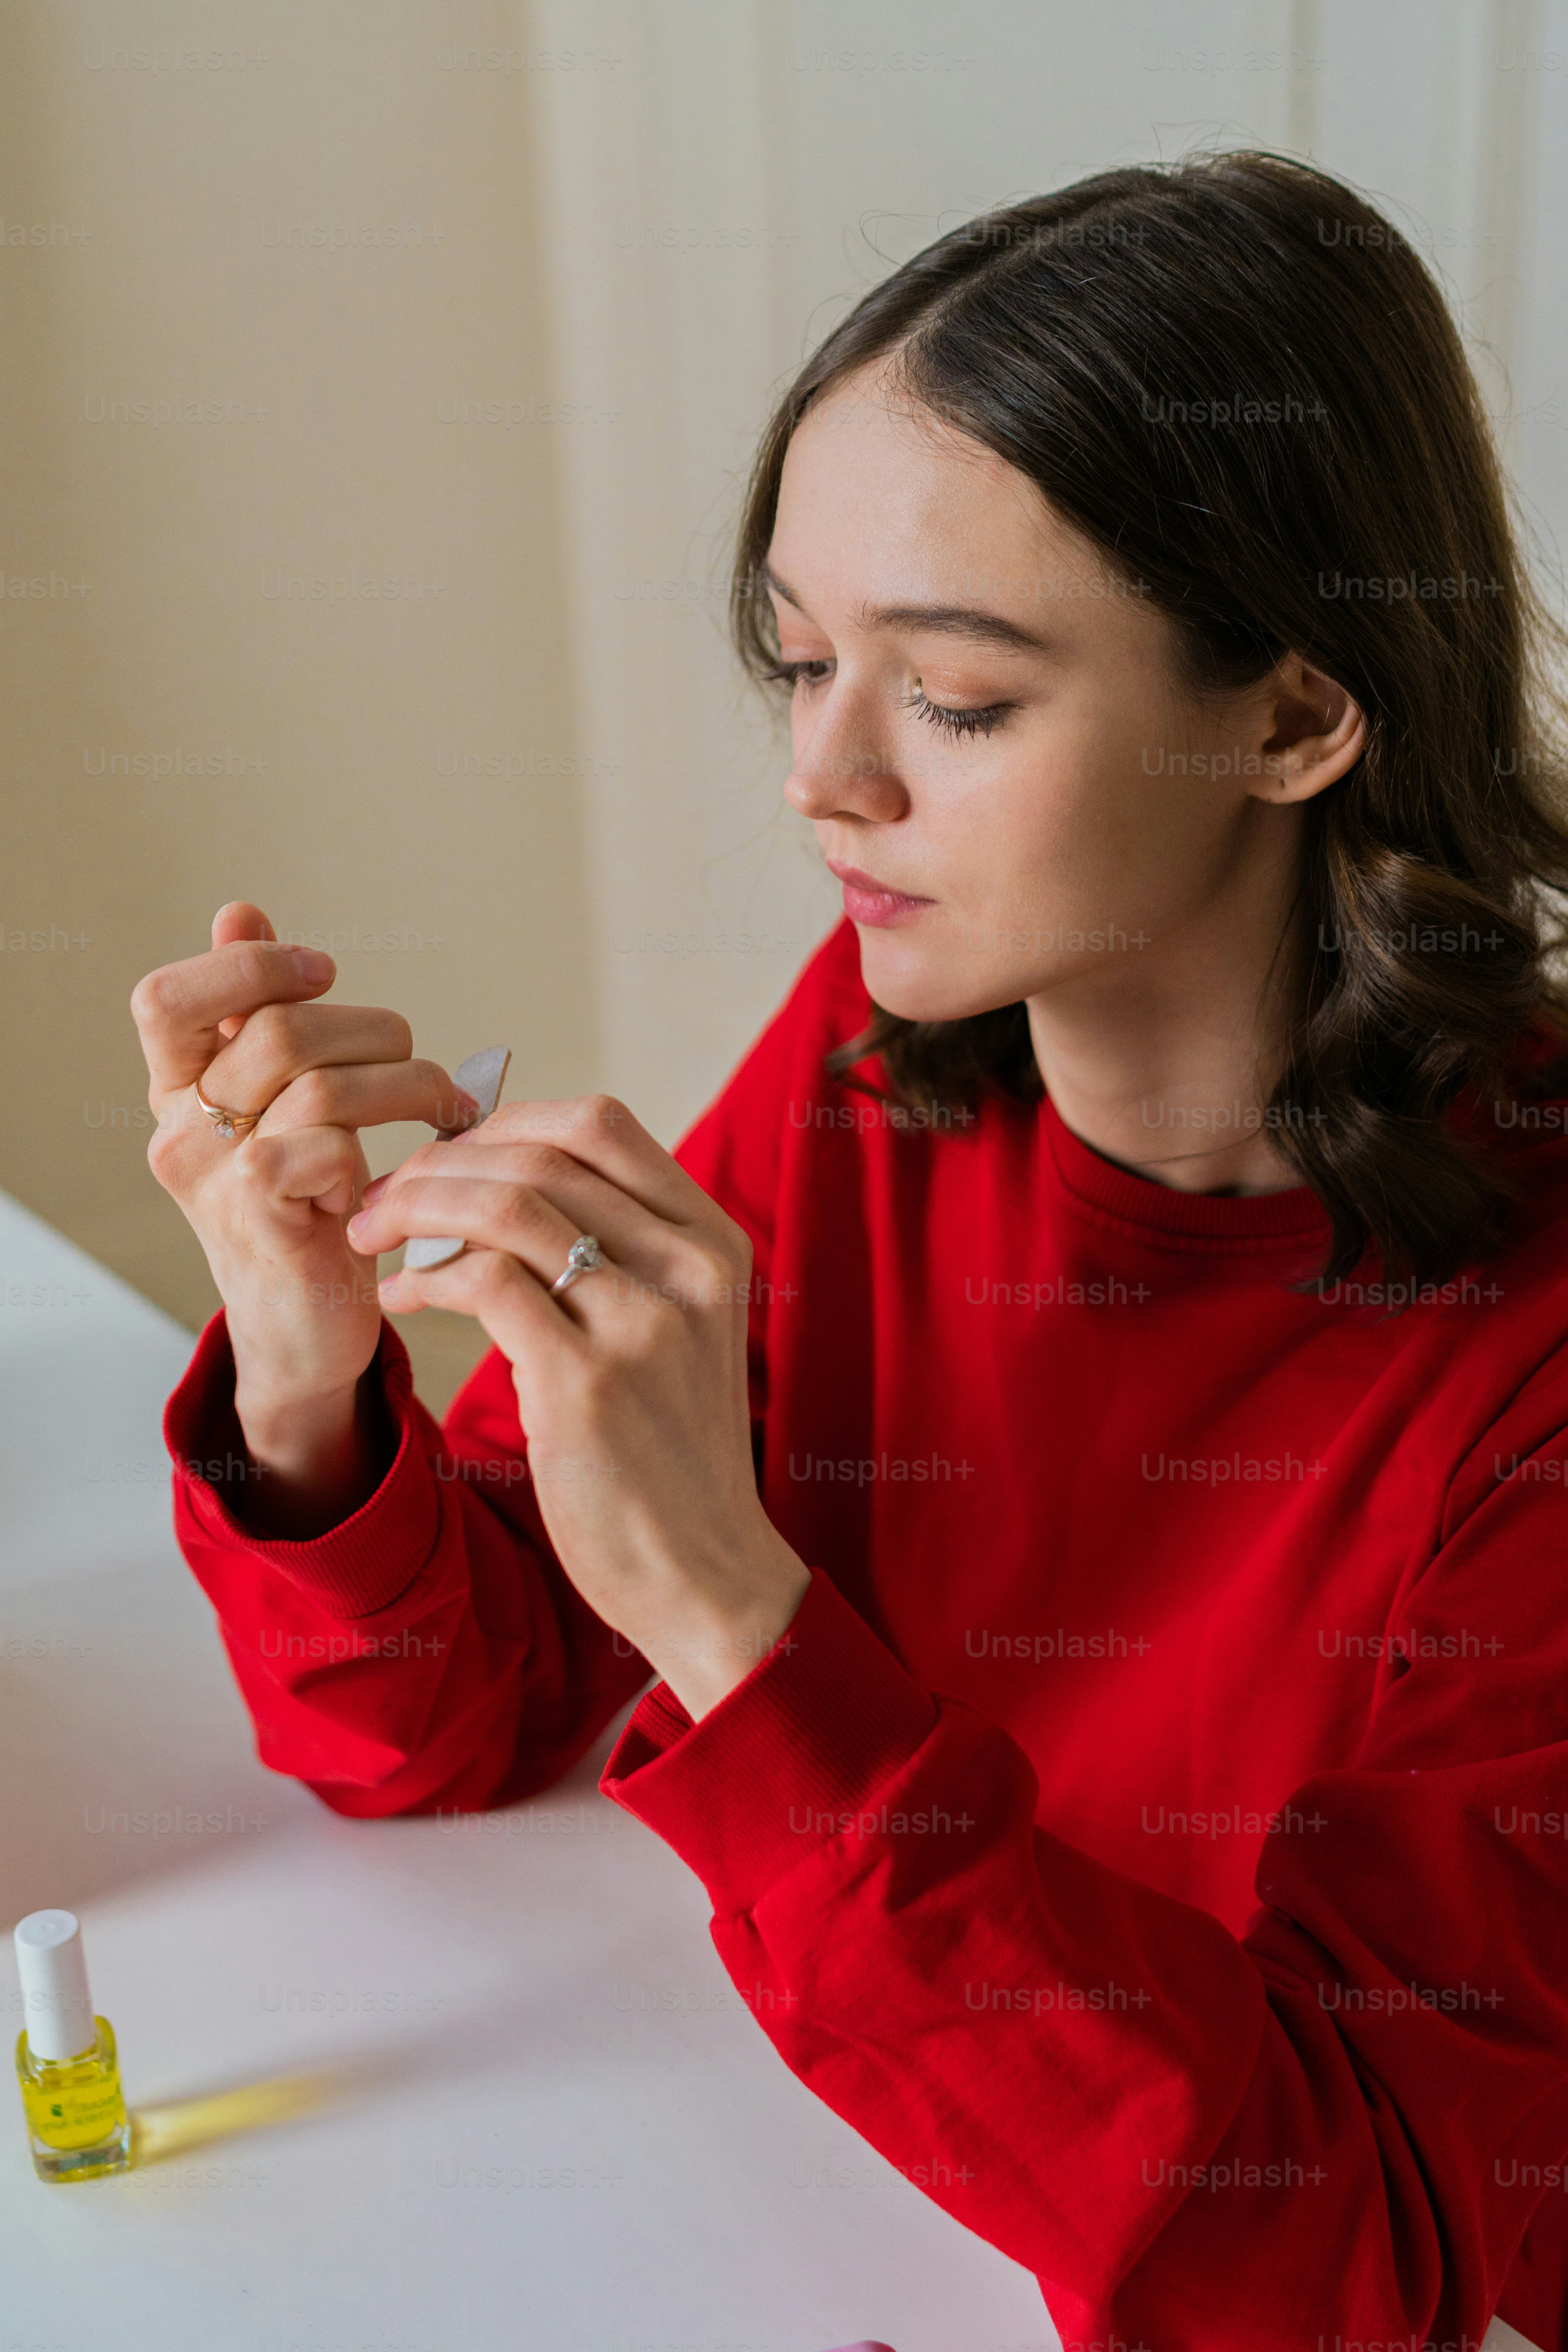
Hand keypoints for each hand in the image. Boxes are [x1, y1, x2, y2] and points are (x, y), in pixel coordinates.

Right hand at [132, 902, 477, 1528]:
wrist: (305, 1331)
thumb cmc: (305, 1206)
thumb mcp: (279, 1102)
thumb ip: (255, 1015)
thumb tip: (238, 911)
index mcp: (177, 1087)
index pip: (166, 997)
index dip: (249, 968)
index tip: (323, 973)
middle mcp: (180, 1129)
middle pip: (277, 1029)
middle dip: (375, 1032)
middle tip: (418, 1063)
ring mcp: (214, 1179)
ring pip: (317, 1082)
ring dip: (405, 1084)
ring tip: (440, 1109)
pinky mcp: (260, 1223)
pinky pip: (320, 1147)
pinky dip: (375, 1152)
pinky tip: (390, 1179)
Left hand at [344, 1095, 811, 1716]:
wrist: (703, 1567)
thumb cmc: (671, 1450)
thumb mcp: (676, 1330)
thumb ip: (624, 1254)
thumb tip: (516, 1182)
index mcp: (712, 1243)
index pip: (599, 1126)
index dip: (506, 1121)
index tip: (447, 1153)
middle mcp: (687, 1268)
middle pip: (543, 1154)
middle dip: (441, 1161)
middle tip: (383, 1193)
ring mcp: (641, 1322)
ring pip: (507, 1205)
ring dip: (418, 1205)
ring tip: (372, 1232)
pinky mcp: (586, 1382)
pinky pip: (484, 1283)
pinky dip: (426, 1275)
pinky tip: (402, 1296)